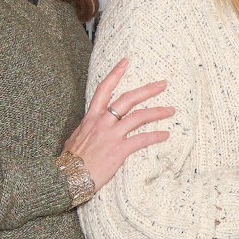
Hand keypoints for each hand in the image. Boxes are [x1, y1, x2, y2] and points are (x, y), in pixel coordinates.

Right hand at [63, 58, 172, 190]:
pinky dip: (155, 136)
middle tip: (163, 84)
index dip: (115, 73)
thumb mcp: (76, 137)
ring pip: (139, 117)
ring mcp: (111, 135)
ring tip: (171, 110)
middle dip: (147, 90)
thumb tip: (90, 128)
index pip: (104, 89)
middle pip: (128, 99)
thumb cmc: (70, 160)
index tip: (126, 62)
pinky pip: (141, 140)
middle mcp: (102, 122)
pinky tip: (165, 134)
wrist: (68, 177)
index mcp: (91, 117)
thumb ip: (87, 129)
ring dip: (157, 112)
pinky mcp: (119, 151)